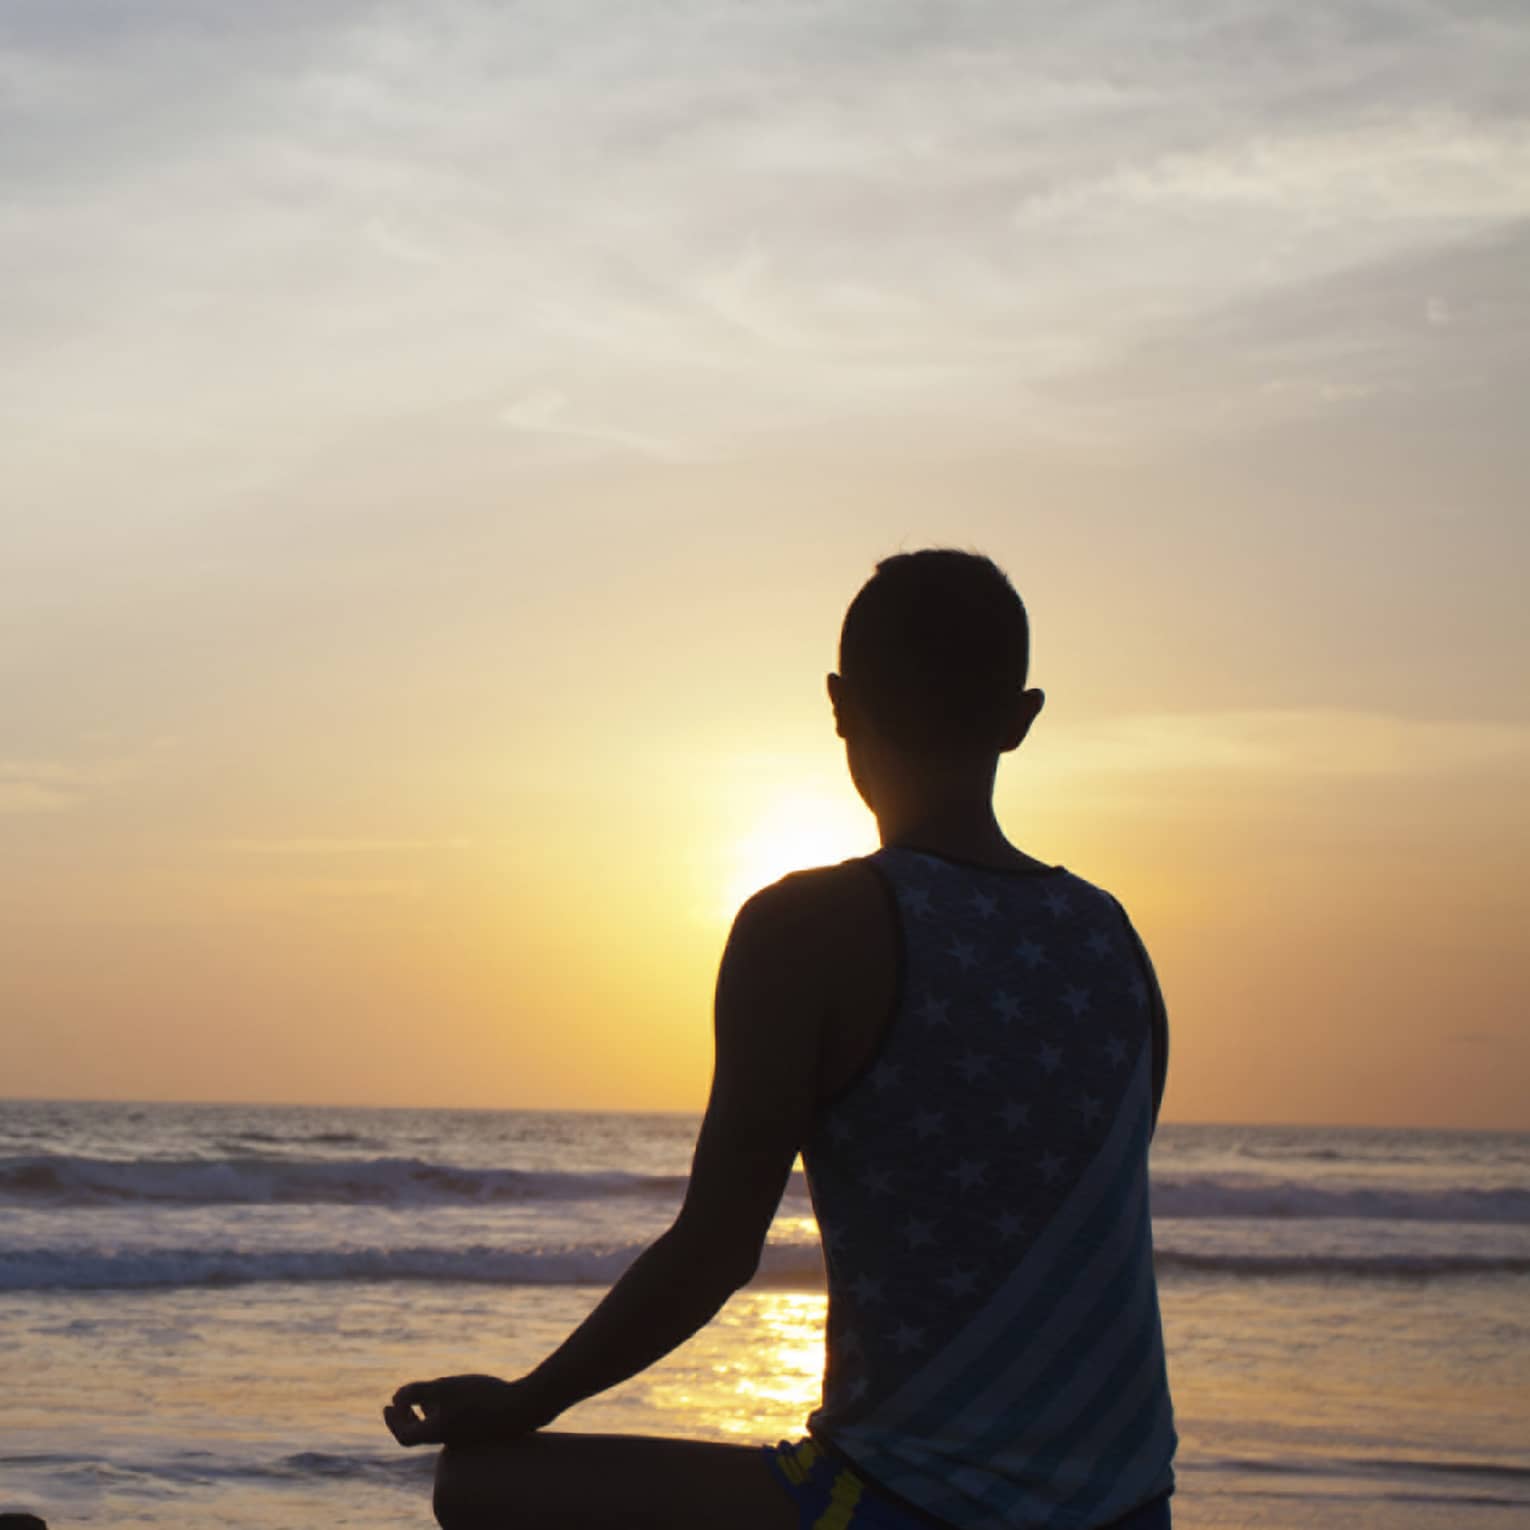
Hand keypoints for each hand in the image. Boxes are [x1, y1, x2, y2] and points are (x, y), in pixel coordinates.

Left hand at [383, 1372, 548, 1447]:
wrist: (523, 1408)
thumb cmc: (482, 1397)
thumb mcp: (445, 1388)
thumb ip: (417, 1392)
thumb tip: (396, 1397)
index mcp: (438, 1433)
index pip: (405, 1435)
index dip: (393, 1421)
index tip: (387, 1404)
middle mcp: (450, 1439)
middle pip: (418, 1435)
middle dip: (404, 1418)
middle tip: (395, 1403)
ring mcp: (466, 1435)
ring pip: (435, 1428)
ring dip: (423, 1414)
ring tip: (419, 1398)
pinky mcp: (480, 1427)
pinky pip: (452, 1423)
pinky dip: (442, 1411)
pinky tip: (450, 1394)